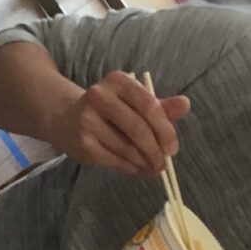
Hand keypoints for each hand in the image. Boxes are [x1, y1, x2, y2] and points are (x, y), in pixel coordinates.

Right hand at [51, 71, 189, 175]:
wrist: (65, 117)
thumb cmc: (108, 109)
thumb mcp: (133, 101)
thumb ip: (160, 105)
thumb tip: (185, 104)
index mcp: (118, 81)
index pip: (148, 105)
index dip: (165, 129)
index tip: (173, 148)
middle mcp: (99, 97)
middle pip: (138, 128)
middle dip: (156, 150)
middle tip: (164, 163)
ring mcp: (88, 121)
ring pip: (127, 148)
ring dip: (145, 162)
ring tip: (153, 168)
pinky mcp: (83, 144)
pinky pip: (116, 160)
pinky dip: (132, 167)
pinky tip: (138, 168)